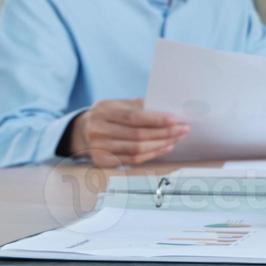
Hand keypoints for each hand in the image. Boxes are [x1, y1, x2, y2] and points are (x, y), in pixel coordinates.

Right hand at [66, 98, 188, 166]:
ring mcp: (98, 147)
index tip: (176, 119)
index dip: (156, 119)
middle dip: (165, 133)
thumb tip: (168, 109)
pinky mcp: (102, 161)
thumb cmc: (107, 115)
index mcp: (103, 111)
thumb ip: (140, 106)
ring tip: (177, 139)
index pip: (134, 117)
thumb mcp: (119, 104)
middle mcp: (98, 130)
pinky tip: (165, 148)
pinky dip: (152, 154)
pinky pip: (132, 159)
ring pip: (136, 149)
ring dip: (161, 145)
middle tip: (183, 129)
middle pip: (137, 135)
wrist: (82, 130)